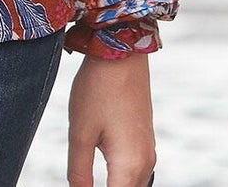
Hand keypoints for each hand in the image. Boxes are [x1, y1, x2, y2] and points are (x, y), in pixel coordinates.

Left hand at [66, 51, 156, 186]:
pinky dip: (121, 179)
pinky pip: (136, 172)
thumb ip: (79, 172)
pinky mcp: (145, 140)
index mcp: (129, 166)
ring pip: (133, 186)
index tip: (80, 186)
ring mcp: (148, 152)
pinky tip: (104, 174)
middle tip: (81, 182)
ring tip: (89, 179)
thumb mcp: (80, 132)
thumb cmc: (98, 89)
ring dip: (115, 186)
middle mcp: (145, 164)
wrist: (122, 53)